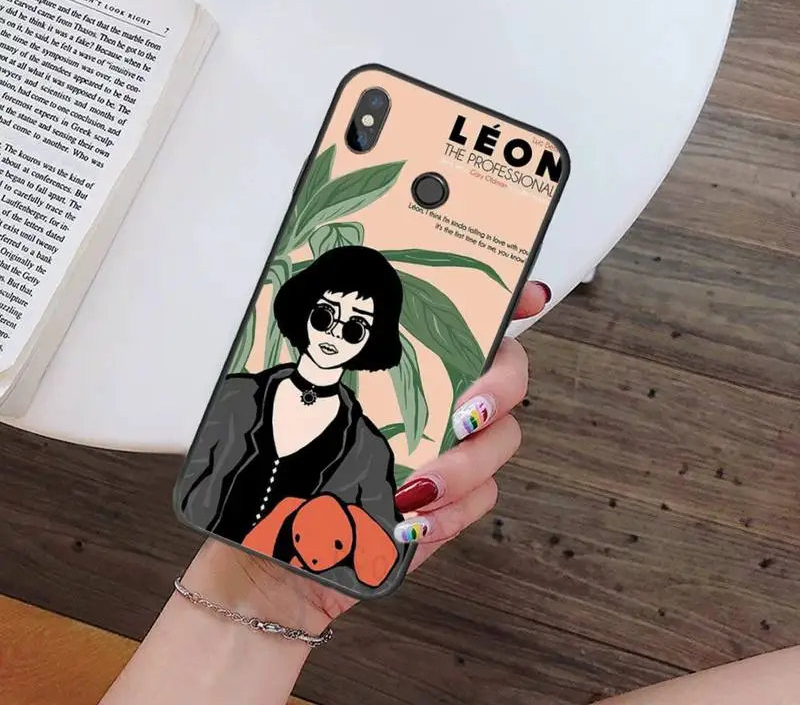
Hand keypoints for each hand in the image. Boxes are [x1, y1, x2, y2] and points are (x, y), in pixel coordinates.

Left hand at [189, 281, 549, 632]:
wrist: (282, 557)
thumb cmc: (284, 473)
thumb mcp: (286, 405)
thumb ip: (309, 360)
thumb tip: (317, 312)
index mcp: (408, 365)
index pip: (470, 321)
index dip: (512, 301)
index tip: (531, 296)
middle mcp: (443, 400)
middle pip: (509, 376)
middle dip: (499, 391)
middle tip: (463, 416)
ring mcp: (453, 451)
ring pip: (501, 442)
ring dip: (464, 466)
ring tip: (415, 489)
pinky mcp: (453, 502)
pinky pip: (482, 499)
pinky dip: (450, 513)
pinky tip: (410, 525)